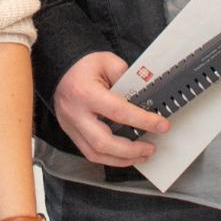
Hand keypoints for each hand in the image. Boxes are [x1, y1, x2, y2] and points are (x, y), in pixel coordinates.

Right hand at [51, 50, 167, 166]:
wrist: (59, 70)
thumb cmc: (83, 66)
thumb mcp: (108, 61)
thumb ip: (127, 78)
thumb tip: (144, 97)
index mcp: (85, 93)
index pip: (118, 112)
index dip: (143, 121)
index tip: (162, 125)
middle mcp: (76, 113)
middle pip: (104, 142)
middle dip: (131, 150)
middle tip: (151, 148)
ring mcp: (71, 126)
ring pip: (96, 153)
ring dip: (122, 159)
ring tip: (142, 155)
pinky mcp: (71, 133)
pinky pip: (90, 153)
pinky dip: (110, 158)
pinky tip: (125, 156)